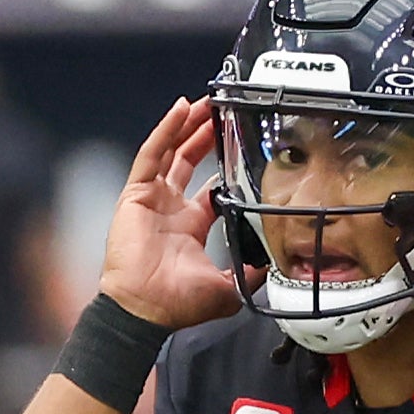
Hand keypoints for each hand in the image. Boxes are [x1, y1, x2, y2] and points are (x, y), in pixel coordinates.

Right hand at [98, 98, 245, 329]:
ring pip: (171, 152)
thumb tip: (278, 267)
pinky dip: (166, 131)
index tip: (240, 151)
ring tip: (205, 102)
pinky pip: (151, 155)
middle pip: (189, 162)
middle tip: (224, 113)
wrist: (144, 311)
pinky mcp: (135, 194)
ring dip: (188, 126)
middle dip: (206, 136)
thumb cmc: (176, 304)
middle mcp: (171, 209)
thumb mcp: (228, 289)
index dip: (224, 168)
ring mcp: (151, 199)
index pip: (210, 189)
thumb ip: (252, 274)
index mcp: (191, 227)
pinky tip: (180, 110)